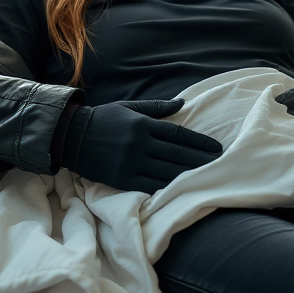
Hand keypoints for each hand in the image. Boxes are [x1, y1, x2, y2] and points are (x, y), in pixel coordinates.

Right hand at [61, 99, 221, 192]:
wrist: (71, 136)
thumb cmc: (102, 119)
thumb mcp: (129, 108)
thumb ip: (156, 108)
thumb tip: (182, 103)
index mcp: (142, 125)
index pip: (179, 135)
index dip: (200, 142)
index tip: (217, 148)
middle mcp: (139, 144)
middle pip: (177, 155)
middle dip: (201, 160)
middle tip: (221, 164)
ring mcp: (131, 163)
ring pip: (167, 172)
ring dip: (190, 175)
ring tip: (208, 177)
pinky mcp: (122, 179)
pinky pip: (150, 186)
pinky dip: (168, 188)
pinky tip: (182, 189)